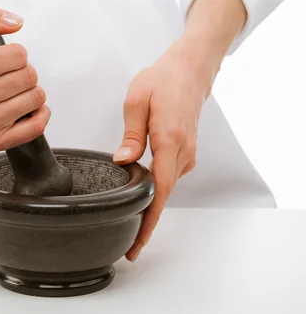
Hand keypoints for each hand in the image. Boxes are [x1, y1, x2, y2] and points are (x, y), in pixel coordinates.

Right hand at [0, 4, 49, 151]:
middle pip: (30, 77)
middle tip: (6, 75)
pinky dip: (39, 115)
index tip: (3, 58)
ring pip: (36, 99)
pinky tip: (24, 107)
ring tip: (10, 91)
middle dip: (23, 72)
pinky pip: (35, 127)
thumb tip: (16, 22)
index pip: (19, 55)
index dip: (16, 53)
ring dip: (29, 91)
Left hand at [113, 35, 216, 261]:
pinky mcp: (185, 151)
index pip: (160, 190)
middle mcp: (183, 151)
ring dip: (151, 206)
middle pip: (163, 195)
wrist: (190, 69)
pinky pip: (169, 176)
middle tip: (127, 245)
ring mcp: (187, 153)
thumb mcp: (137, 101)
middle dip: (146, 220)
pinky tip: (140, 194)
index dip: (148, 219)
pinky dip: (156, 189)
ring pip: (166, 186)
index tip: (138, 242)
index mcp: (169, 140)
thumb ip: (130, 135)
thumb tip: (122, 162)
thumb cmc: (163, 80)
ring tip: (131, 225)